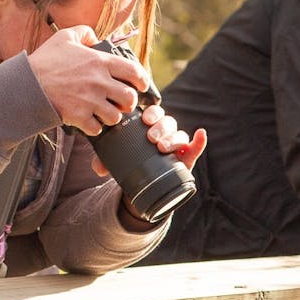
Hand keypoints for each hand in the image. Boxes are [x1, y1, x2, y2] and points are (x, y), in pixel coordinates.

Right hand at [27, 25, 149, 135]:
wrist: (26, 83)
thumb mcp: (64, 37)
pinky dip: (95, 128)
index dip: (142, 80)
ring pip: (116, 116)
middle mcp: (99, 82)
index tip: (141, 86)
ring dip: (112, 117)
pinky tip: (90, 122)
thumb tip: (96, 38)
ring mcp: (90, 100)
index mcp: (99, 62)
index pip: (134, 71)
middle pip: (130, 98)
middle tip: (121, 103)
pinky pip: (97, 129)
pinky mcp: (80, 116)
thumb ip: (84, 33)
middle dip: (128, 103)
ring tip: (104, 114)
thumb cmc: (45, 60)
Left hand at [91, 104, 207, 177]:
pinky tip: (200, 135)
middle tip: (151, 137)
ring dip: (173, 137)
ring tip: (162, 147)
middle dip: (160, 127)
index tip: (145, 120)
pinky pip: (195, 147)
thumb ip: (107, 162)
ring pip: (179, 134)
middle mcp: (164, 132)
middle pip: (167, 121)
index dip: (152, 113)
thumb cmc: (132, 165)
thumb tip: (98, 168)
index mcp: (148, 127)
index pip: (153, 113)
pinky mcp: (187, 157)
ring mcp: (176, 145)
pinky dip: (200, 141)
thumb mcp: (117, 162)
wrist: (146, 186)